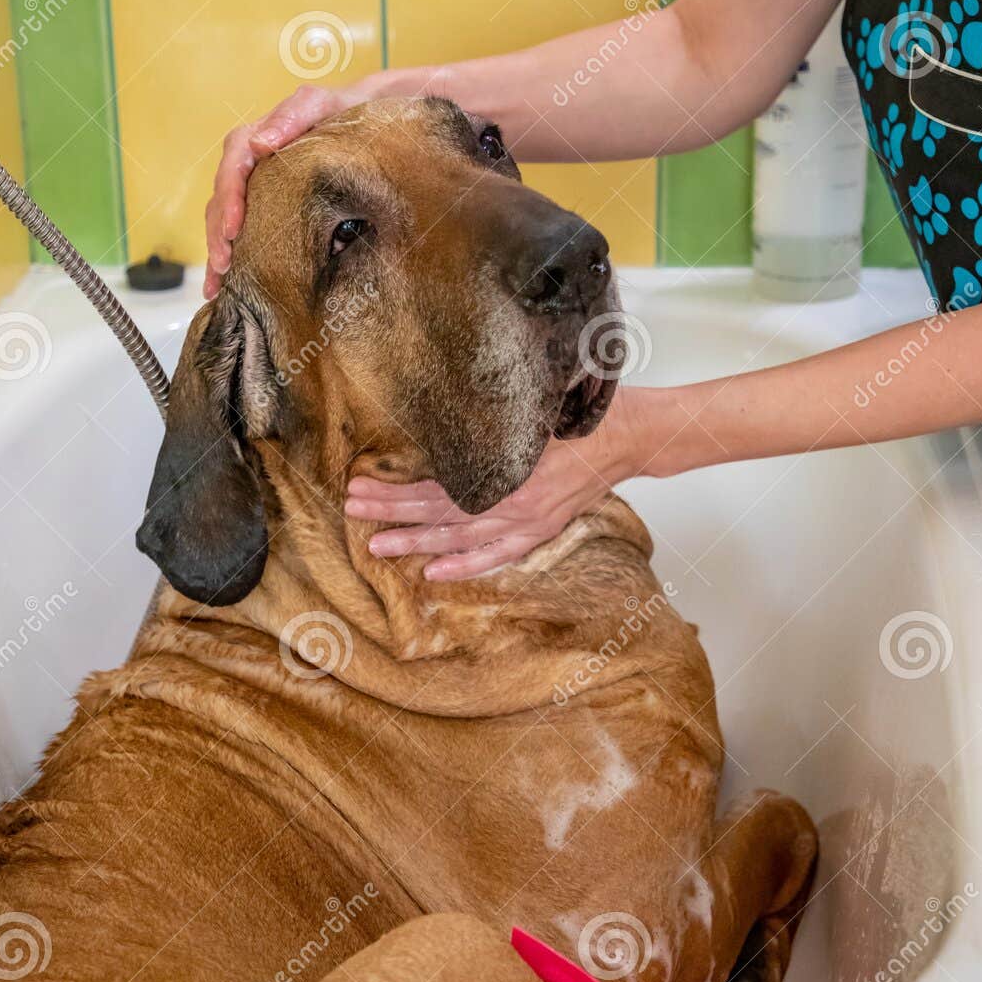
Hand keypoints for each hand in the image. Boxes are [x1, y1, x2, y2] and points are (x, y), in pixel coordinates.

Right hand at [204, 79, 384, 298]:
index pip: (233, 170)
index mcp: (253, 140)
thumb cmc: (337, 110)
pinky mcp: (263, 206)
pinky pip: (239, 232)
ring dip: (218, 253)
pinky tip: (221, 287)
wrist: (356, 117)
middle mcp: (246, 165)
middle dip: (218, 235)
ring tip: (217, 286)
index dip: (229, 200)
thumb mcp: (317, 104)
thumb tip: (259, 145)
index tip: (233, 229)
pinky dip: (230, 257)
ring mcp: (252, 188)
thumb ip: (290, 118)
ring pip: (223, 221)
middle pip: (221, 201)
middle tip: (225, 266)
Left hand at [344, 391, 637, 579]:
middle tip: (353, 512)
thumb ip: (489, 422)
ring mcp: (528, 522)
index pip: (437, 486)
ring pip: (462, 539)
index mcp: (509, 469)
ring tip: (378, 548)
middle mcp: (515, 502)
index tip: (360, 487)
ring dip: (418, 544)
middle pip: (441, 513)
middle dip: (393, 513)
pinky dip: (466, 567)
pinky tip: (435, 575)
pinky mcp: (541, 530)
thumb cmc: (581, 412)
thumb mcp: (532, 405)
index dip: (397, 490)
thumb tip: (440, 422)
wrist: (629, 434)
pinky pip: (498, 556)